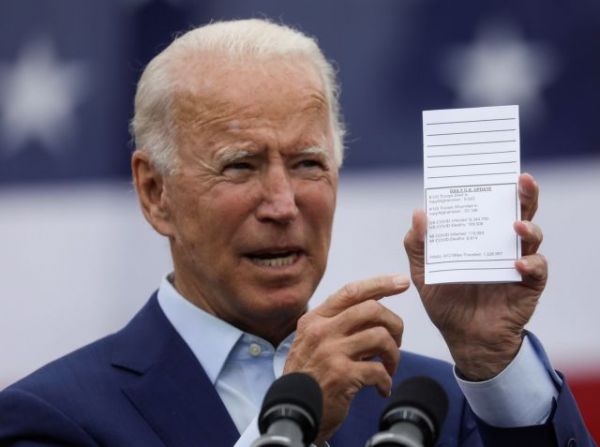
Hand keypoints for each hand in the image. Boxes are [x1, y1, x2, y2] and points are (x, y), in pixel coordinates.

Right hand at [283, 275, 408, 443]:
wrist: (291, 411)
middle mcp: (322, 331)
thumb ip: (337, 324)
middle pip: (371, 309)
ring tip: (389, 367)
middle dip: (394, 323)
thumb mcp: (313, 341)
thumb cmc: (307, 376)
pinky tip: (381, 388)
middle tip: (397, 341)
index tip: (401, 282)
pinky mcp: (342, 375)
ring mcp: (331, 352)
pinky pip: (379, 370)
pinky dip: (386, 381)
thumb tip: (375, 311)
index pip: (351, 291)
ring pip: (380, 337)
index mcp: (315, 319)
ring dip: (393, 354)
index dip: (380, 284)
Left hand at [404, 173, 547, 379]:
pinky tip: (517, 263)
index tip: (488, 170)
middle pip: (518, 213)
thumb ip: (418, 245)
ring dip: (527, 228)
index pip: (488, 207)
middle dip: (524, 195)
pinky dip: (530, 264)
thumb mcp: (424, 273)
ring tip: (516, 226)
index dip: (492, 188)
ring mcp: (517, 263)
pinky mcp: (528, 285)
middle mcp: (500, 245)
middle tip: (522, 180)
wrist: (464, 339)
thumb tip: (418, 213)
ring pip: (532, 237)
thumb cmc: (446, 303)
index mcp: (478, 238)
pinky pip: (536, 270)